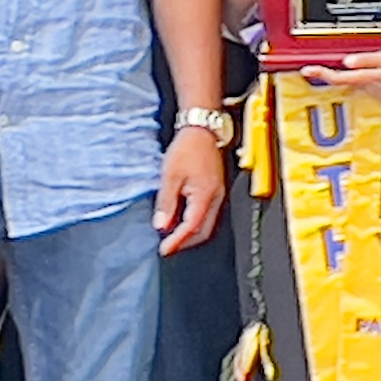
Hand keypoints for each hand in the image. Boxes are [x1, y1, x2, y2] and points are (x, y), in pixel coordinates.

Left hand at [154, 127, 226, 253]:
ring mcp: (218, 195)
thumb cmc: (188, 148)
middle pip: (204, 232)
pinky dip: (195, 223)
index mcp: (205, 195)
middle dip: (186, 242)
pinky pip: (208, 215)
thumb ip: (166, 203)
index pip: (192, 227)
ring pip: (208, 225)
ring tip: (173, 236)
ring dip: (190, 234)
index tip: (165, 249)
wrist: (202, 131)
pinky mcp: (216, 191)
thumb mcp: (170, 175)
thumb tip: (162, 224)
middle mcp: (216, 198)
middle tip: (169, 247)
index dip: (177, 241)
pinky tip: (182, 220)